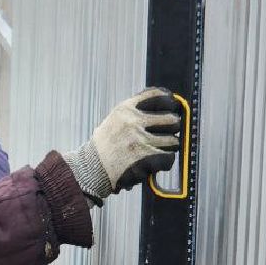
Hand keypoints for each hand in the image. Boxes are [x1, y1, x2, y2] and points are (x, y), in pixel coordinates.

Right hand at [62, 88, 181, 202]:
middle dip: (172, 127)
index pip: (157, 95)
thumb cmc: (104, 147)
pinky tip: (156, 162)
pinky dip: (165, 162)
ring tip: (160, 150)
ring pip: (173, 140)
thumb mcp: (114, 120)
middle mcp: (133, 122)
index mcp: (125, 109)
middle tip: (168, 132)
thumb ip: (134, 113)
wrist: (92, 169)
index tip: (172, 105)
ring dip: (169, 147)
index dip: (169, 101)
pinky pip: (169, 158)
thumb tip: (163, 107)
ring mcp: (140, 140)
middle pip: (170, 119)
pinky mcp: (145, 159)